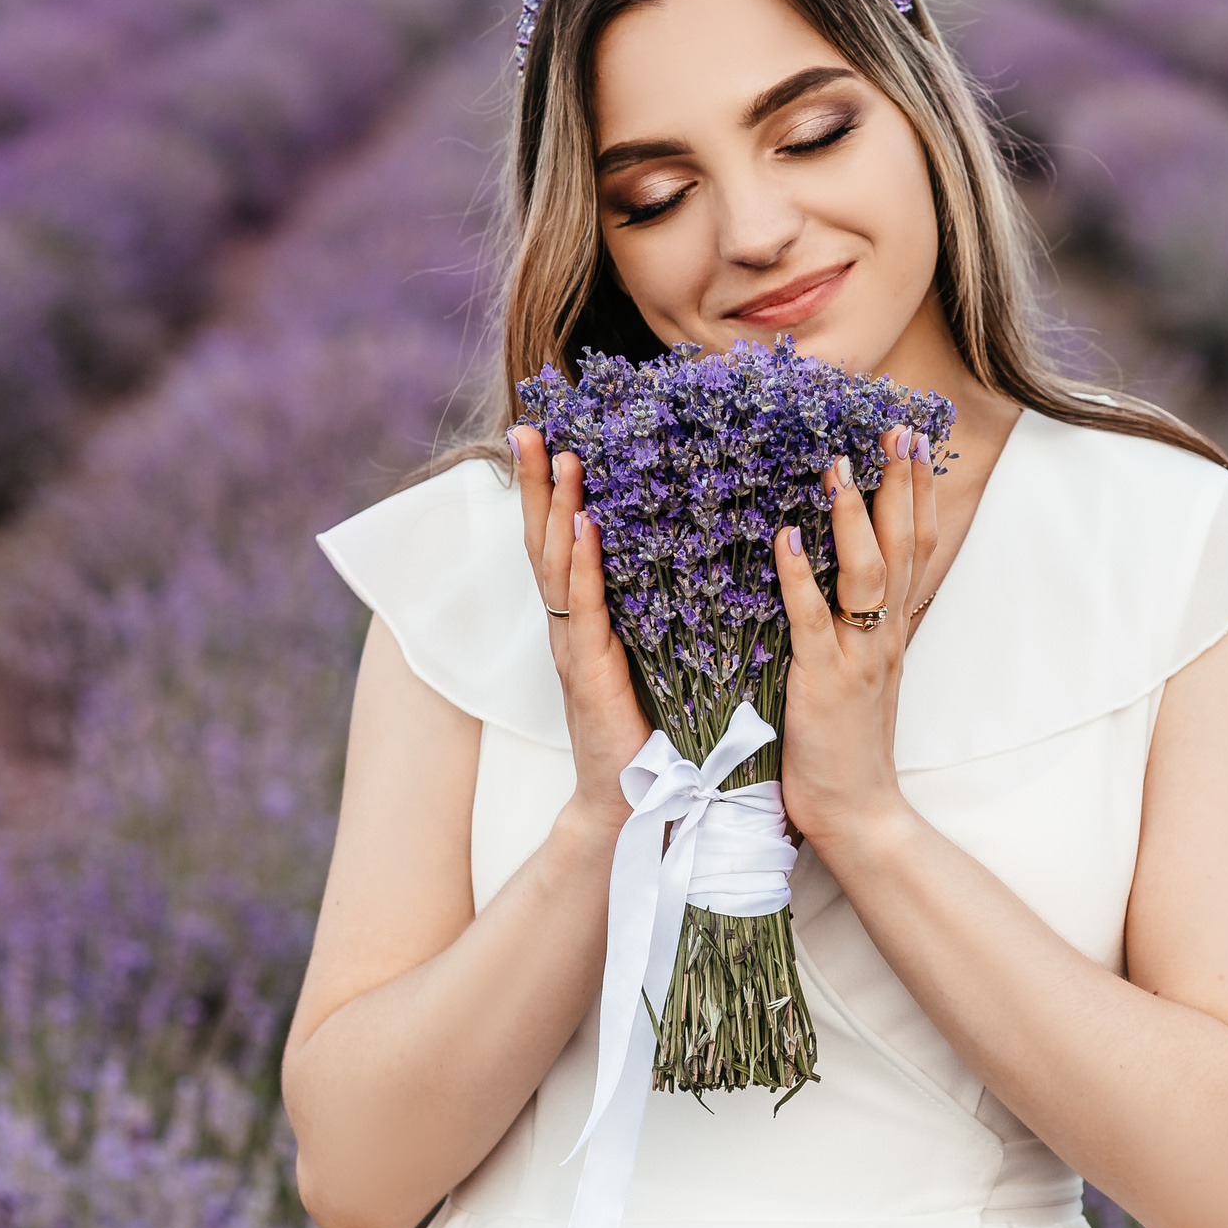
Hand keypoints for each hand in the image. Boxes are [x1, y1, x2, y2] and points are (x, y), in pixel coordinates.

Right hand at [509, 427, 651, 840]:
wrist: (640, 801)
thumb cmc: (657, 727)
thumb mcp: (661, 651)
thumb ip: (664, 605)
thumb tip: (697, 549)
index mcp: (585, 619)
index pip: (562, 541)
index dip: (551, 491)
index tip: (550, 435)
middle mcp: (570, 626)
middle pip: (544, 540)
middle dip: (535, 483)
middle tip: (530, 427)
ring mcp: (574, 649)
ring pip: (558, 565)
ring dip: (556, 508)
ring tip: (560, 457)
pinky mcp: (590, 674)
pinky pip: (585, 609)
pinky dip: (584, 566)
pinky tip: (584, 526)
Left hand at [772, 425, 939, 847]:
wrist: (859, 814)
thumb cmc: (846, 746)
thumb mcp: (864, 674)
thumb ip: (859, 626)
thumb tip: (838, 576)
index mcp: (894, 631)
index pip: (918, 546)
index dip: (918, 492)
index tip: (913, 442)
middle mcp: (885, 636)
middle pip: (905, 545)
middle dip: (901, 484)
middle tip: (896, 427)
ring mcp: (857, 657)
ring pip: (868, 572)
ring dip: (853, 515)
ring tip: (839, 464)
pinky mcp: (823, 682)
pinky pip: (811, 618)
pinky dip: (799, 574)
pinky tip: (786, 534)